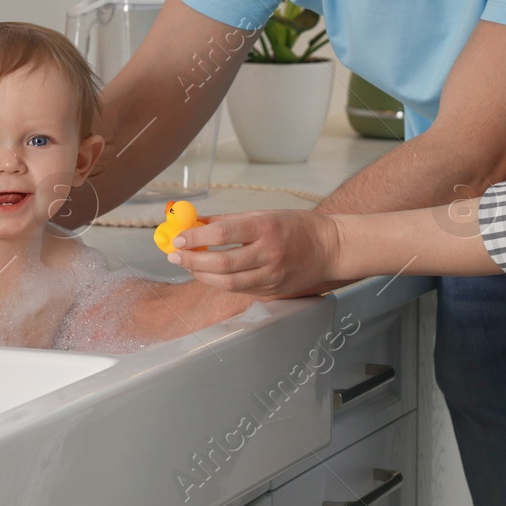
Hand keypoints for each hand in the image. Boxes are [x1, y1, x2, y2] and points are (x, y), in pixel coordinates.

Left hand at [166, 210, 342, 296]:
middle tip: (175, 255)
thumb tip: (196, 222)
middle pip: (222, 263)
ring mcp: (272, 276)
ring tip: (188, 266)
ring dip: (202, 275)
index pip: (223, 234)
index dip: (196, 237)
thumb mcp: (265, 214)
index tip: (178, 238)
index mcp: (266, 227)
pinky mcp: (272, 291)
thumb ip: (229, 221)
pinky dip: (220, 283)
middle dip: (192, 261)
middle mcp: (269, 253)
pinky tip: (210, 274)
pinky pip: (240, 290)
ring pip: (227, 283)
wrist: (330, 249)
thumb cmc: (298, 227)